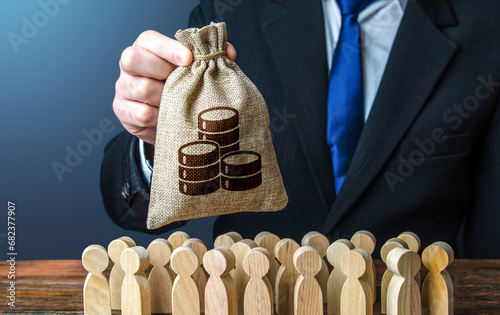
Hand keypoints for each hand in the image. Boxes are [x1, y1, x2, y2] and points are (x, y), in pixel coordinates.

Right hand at [113, 30, 236, 143]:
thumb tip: (229, 52)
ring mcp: (123, 89)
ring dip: (167, 98)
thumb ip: (209, 58)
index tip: (188, 58)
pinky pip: (142, 114)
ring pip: (142, 89)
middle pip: (133, 59)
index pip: (149, 40)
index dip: (168, 47)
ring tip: (181, 103)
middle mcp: (129, 66)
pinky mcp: (123, 111)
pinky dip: (161, 118)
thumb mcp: (192, 70)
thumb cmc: (180, 87)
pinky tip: (171, 118)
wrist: (166, 119)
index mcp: (145, 48)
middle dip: (162, 70)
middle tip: (181, 82)